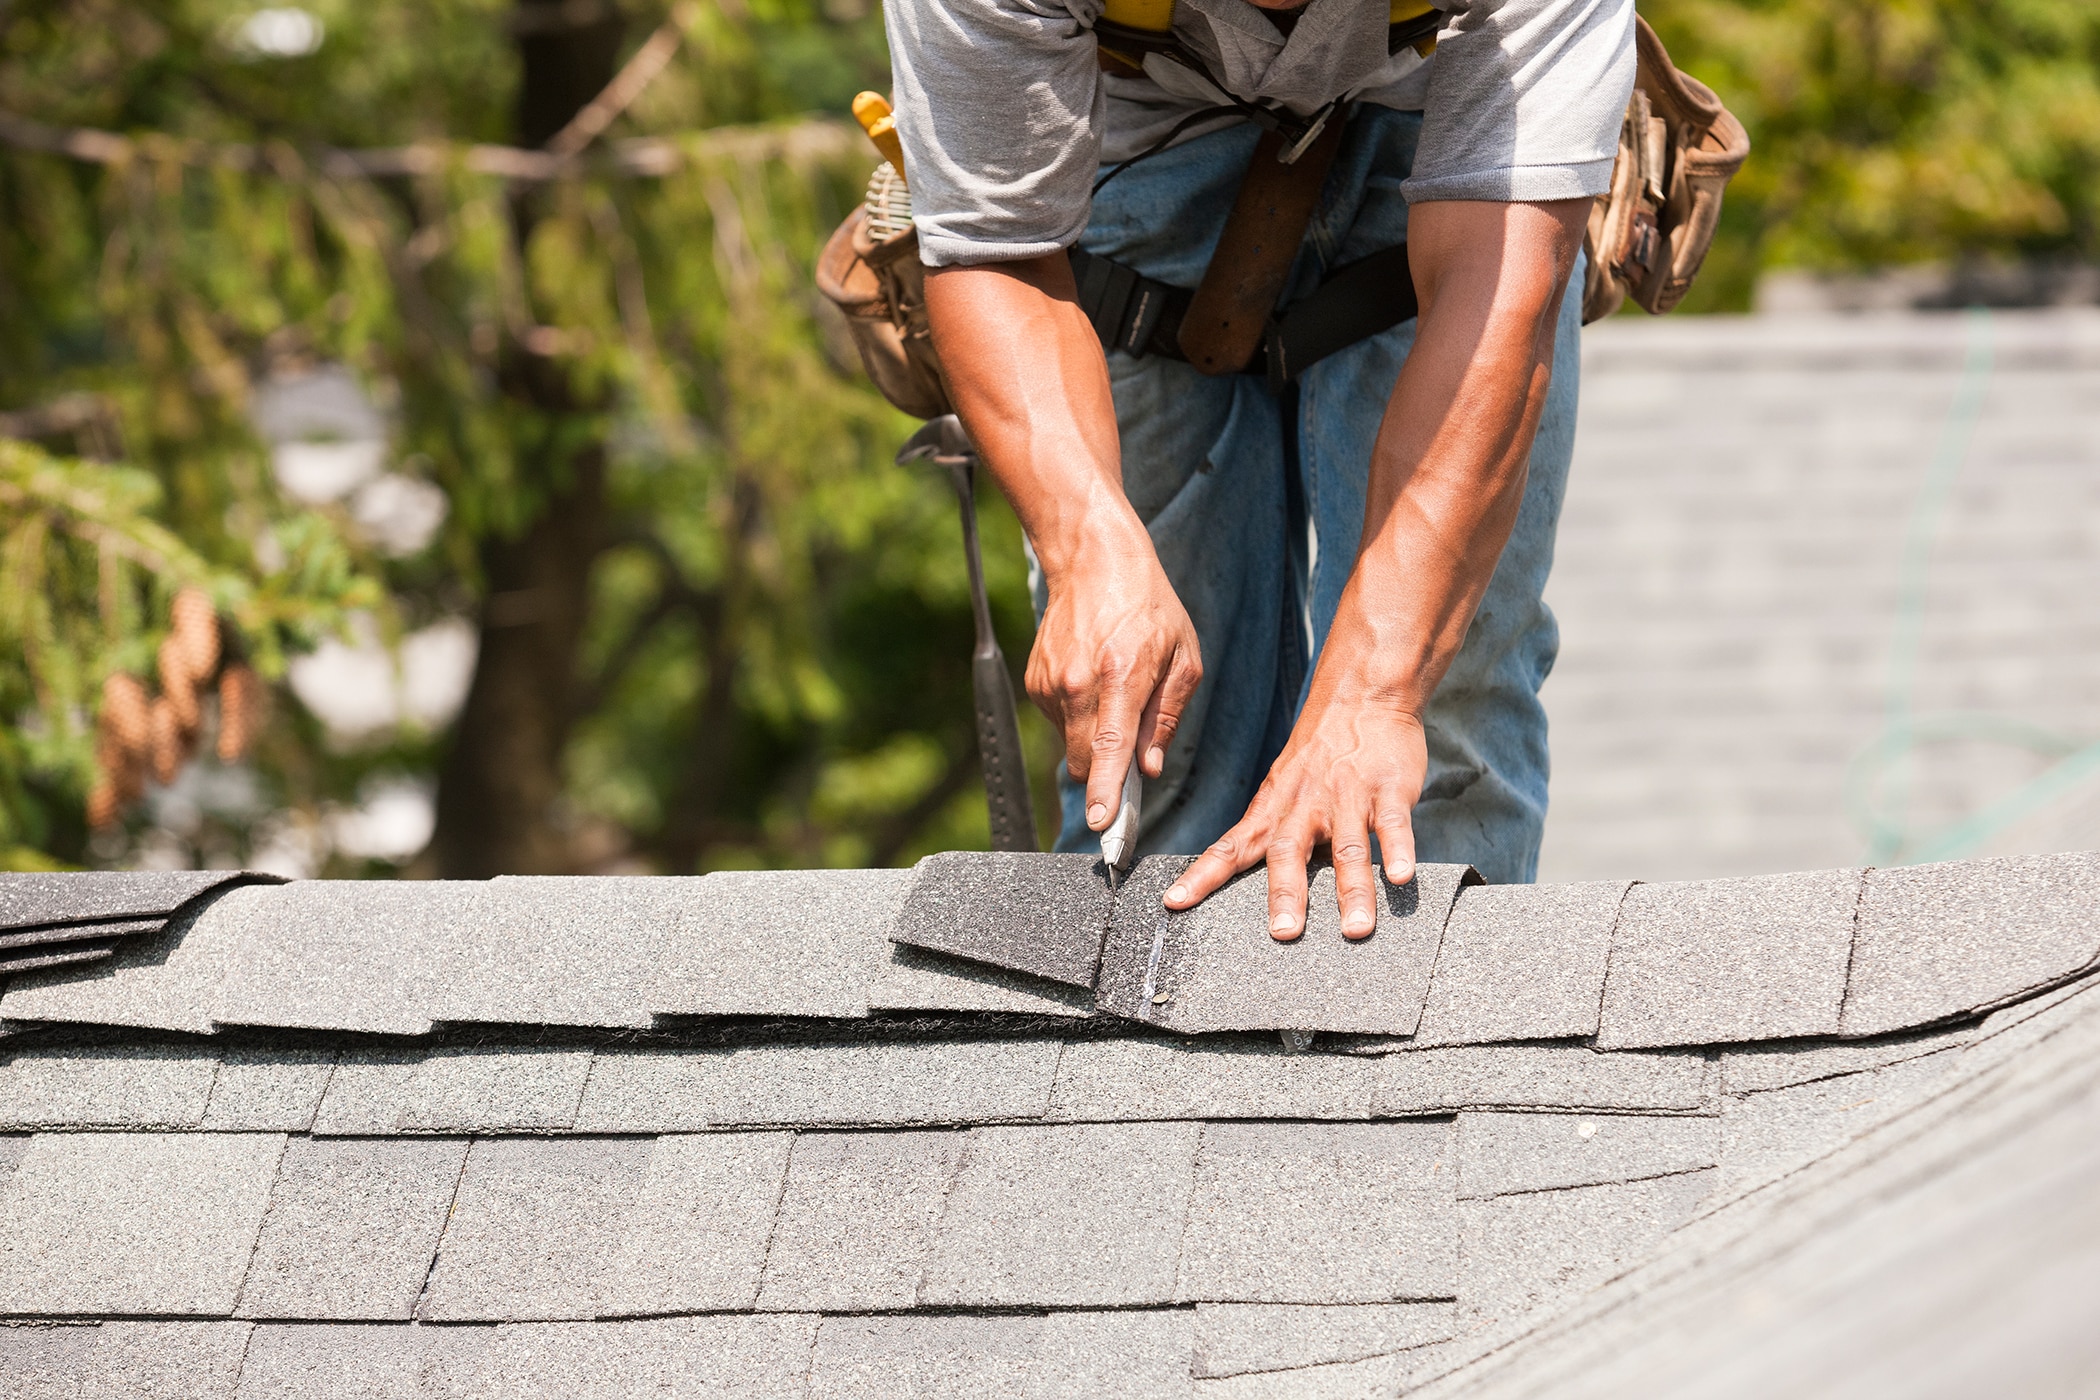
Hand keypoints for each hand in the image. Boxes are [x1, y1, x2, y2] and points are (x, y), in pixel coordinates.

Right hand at [1027, 531, 1202, 829]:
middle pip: (1083, 762)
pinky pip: (1059, 722)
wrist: (1093, 562)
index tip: (1100, 823)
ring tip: (1115, 686)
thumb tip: (1149, 767)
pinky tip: (1094, 678)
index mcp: (1121, 676)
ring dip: (1093, 734)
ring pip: (1071, 743)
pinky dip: (1079, 714)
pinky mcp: (1035, 682)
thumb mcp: (1183, 659)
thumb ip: (1166, 717)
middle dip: (1105, 770)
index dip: (1105, 790)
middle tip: (1132, 740)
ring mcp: (1050, 684)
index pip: (1109, 747)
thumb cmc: (1149, 608)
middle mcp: (1078, 684)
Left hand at [1163, 662, 1425, 940]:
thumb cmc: (1320, 754)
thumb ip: (1275, 835)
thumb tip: (1263, 887)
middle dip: (1284, 895)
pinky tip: (1401, 877)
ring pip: (1347, 849)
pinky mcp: (1387, 791)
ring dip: (1352, 891)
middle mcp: (1304, 806)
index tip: (1174, 903)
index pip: (1230, 847)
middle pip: (1287, 853)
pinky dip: (1398, 851)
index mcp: (1273, 810)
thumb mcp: (1284, 789)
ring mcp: (1346, 797)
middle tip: (1284, 933)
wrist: (1361, 697)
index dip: (1202, 876)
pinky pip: (1392, 825)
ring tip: (1356, 929)